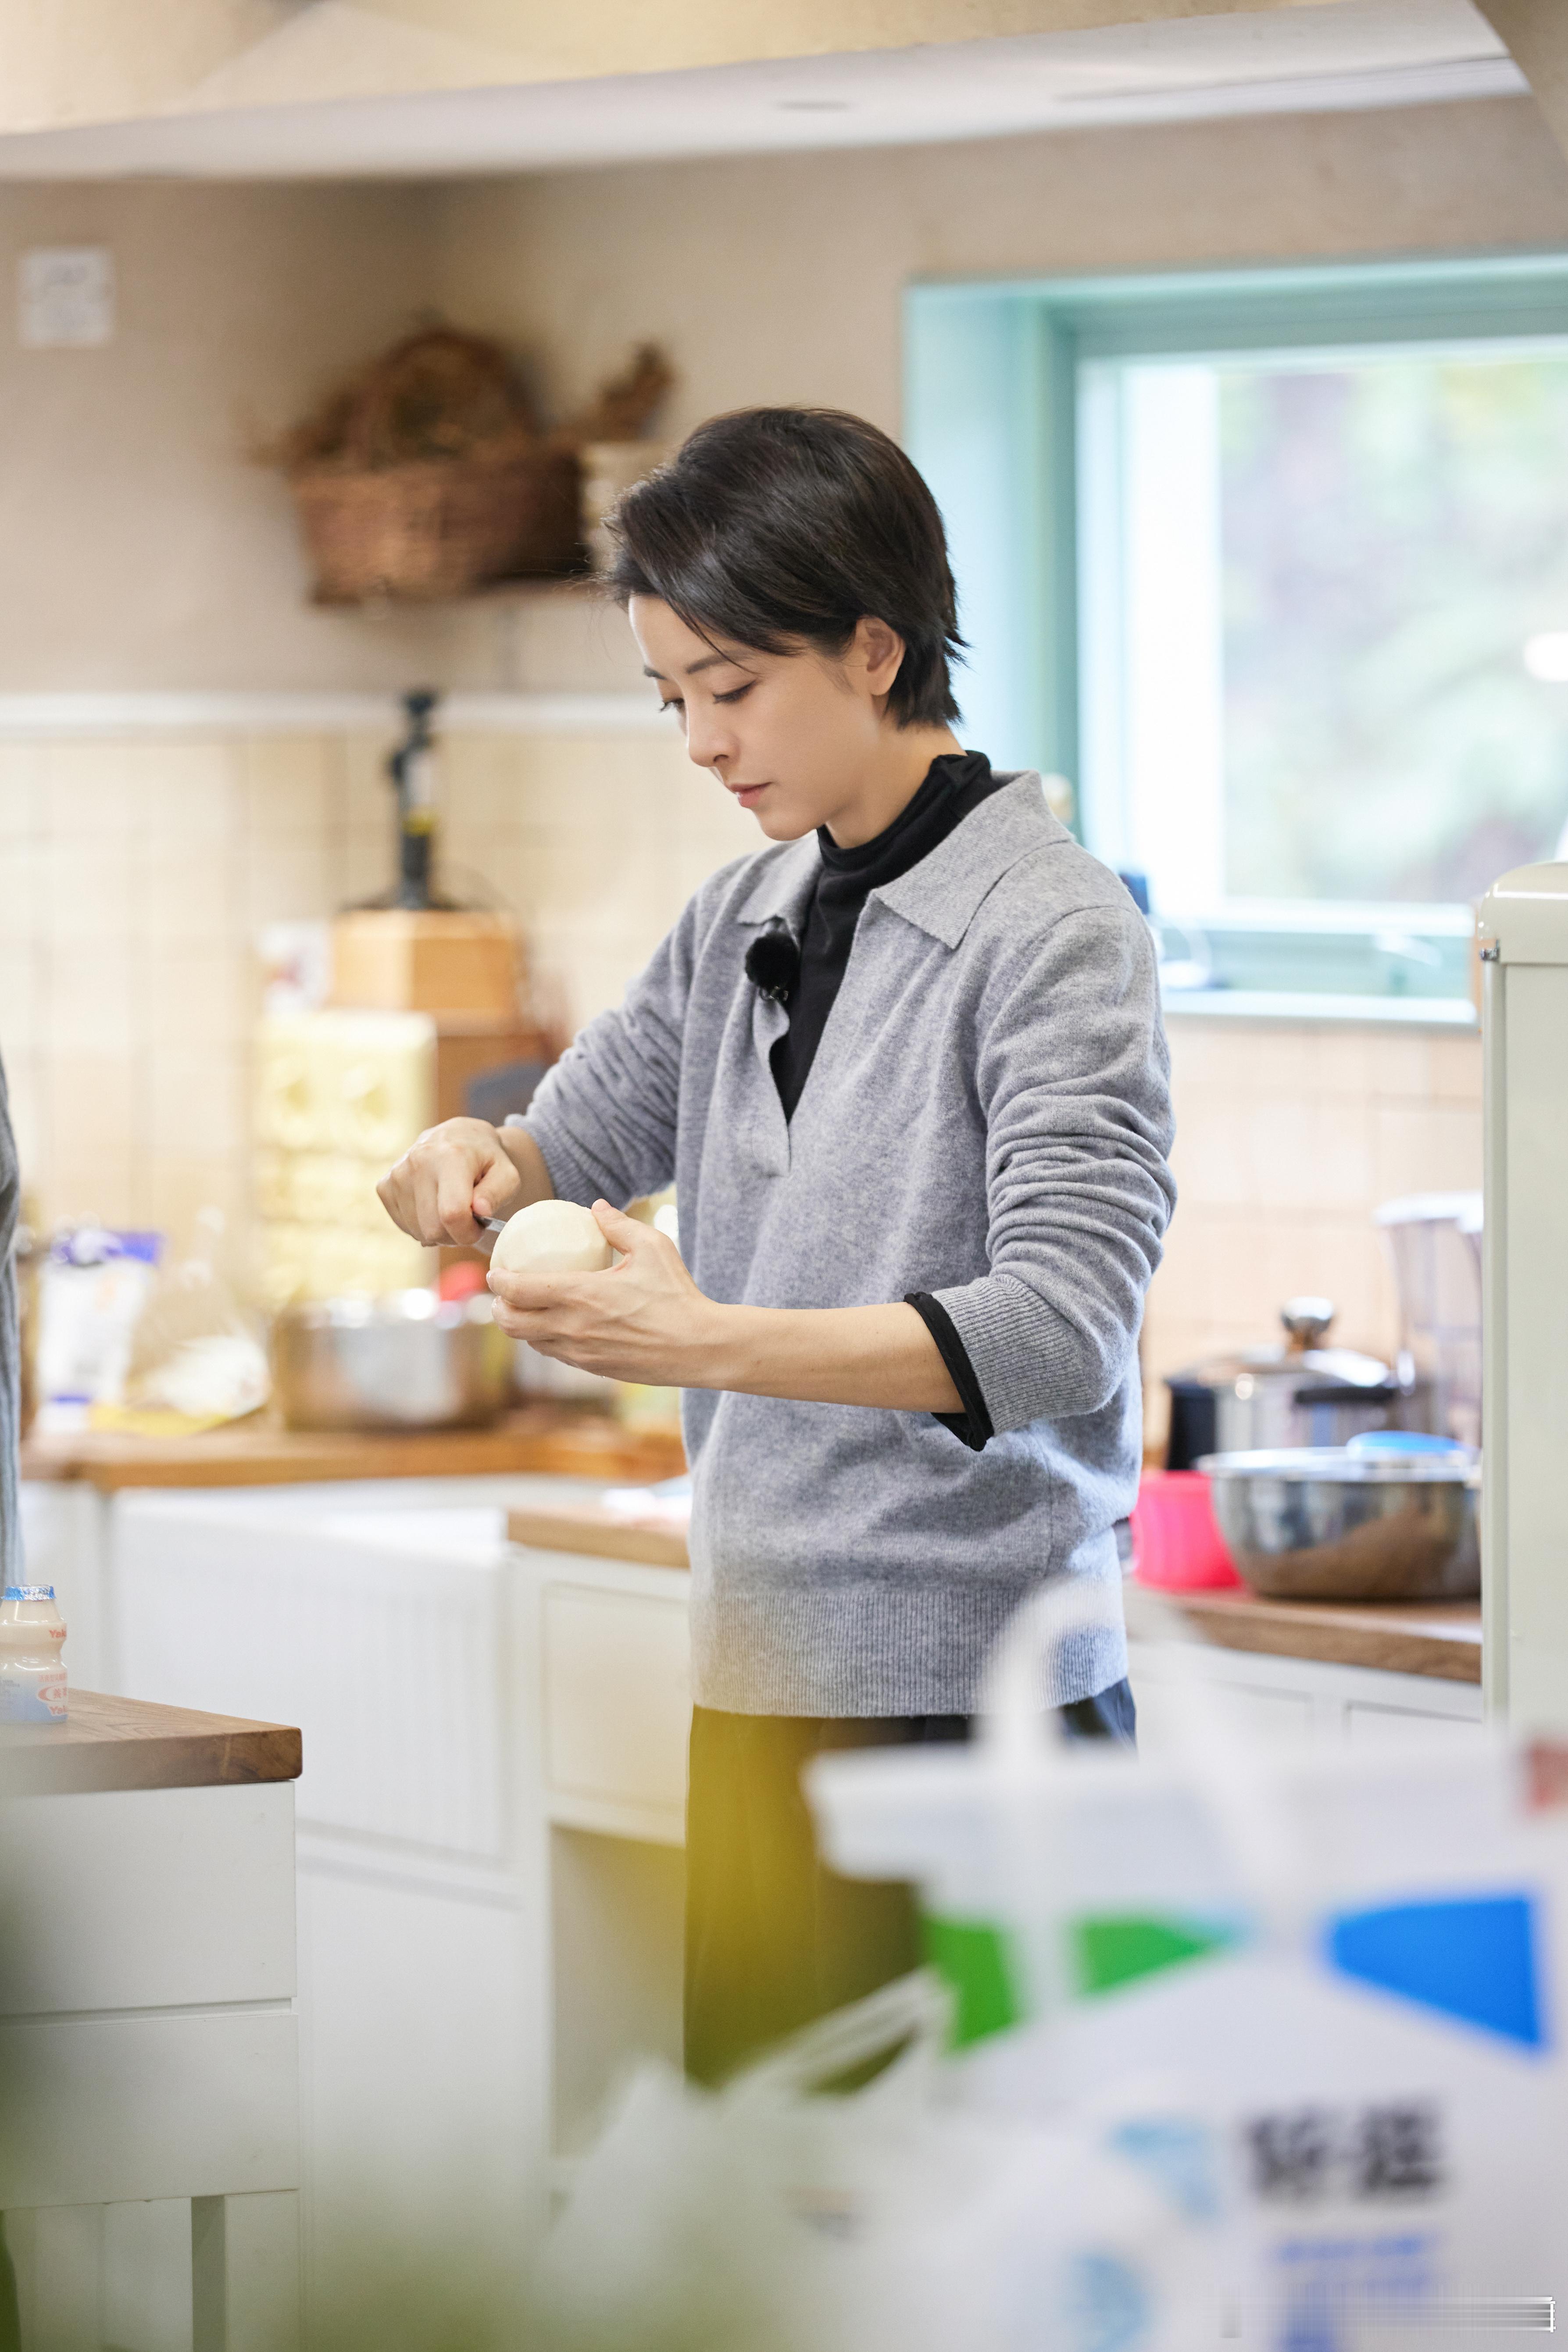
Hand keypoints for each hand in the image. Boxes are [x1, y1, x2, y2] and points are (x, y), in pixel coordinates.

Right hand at [377, 1117, 527, 1246]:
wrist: (457, 1137)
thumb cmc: (485, 1160)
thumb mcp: (506, 1173)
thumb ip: (498, 1193)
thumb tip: (479, 1211)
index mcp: (450, 1156)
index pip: (452, 1214)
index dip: (468, 1232)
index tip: (479, 1227)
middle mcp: (418, 1161)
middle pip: (433, 1228)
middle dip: (455, 1235)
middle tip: (468, 1220)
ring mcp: (397, 1174)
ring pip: (418, 1231)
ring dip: (439, 1231)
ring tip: (451, 1209)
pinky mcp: (385, 1186)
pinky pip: (404, 1226)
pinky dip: (421, 1225)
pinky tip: (433, 1206)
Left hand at [488, 1200, 722, 1383]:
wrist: (699, 1347)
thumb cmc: (677, 1295)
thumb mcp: (653, 1246)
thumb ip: (618, 1224)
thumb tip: (596, 1206)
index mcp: (580, 1294)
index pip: (519, 1290)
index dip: (499, 1280)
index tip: (496, 1271)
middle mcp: (572, 1327)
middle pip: (512, 1324)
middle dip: (498, 1308)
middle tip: (502, 1295)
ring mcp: (581, 1352)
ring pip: (531, 1343)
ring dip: (519, 1327)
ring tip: (522, 1311)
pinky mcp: (593, 1368)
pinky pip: (556, 1354)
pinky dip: (545, 1340)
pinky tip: (556, 1327)